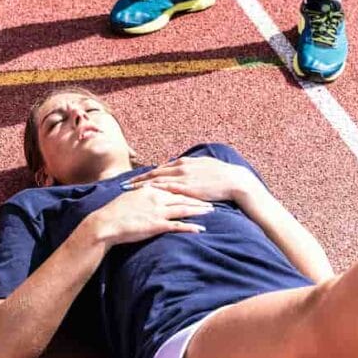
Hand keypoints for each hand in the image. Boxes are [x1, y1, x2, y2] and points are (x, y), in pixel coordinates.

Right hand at [87, 185, 212, 245]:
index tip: (200, 187)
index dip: (189, 188)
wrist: (105, 224)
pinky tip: (200, 229)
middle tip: (213, 198)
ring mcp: (157, 211)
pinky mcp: (156, 225)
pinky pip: (177, 226)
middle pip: (183, 196)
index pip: (174, 187)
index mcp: (151, 189)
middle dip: (199, 197)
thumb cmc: (115, 211)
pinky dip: (190, 227)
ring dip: (199, 210)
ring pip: (184, 209)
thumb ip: (144, 193)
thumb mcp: (131, 197)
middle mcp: (157, 198)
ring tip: (212, 211)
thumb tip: (151, 191)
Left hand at [124, 156, 257, 203]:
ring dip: (141, 185)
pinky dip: (153, 191)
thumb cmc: (223, 175)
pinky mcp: (187, 188)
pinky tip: (144, 194)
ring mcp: (183, 178)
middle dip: (138, 179)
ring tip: (127, 190)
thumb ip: (193, 169)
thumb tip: (185, 170)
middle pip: (154, 174)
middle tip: (123, 184)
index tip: (135, 178)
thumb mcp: (205, 166)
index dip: (147, 174)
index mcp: (185, 163)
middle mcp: (181, 168)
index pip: (161, 169)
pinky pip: (166, 189)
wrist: (235, 180)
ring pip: (156, 181)